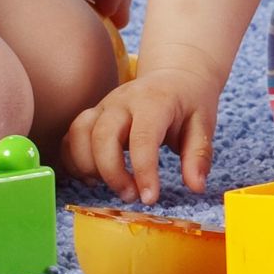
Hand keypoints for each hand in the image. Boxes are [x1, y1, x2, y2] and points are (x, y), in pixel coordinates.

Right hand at [66, 64, 225, 202]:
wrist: (175, 75)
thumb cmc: (189, 102)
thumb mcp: (203, 124)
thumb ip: (199, 155)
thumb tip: (196, 186)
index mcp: (154, 100)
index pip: (143, 136)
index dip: (143, 170)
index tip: (150, 198)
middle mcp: (123, 100)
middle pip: (102, 135)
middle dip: (112, 173)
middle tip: (131, 196)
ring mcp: (103, 106)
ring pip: (79, 134)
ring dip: (89, 167)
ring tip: (113, 185)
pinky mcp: (92, 115)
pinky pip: (70, 138)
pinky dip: (74, 162)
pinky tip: (94, 177)